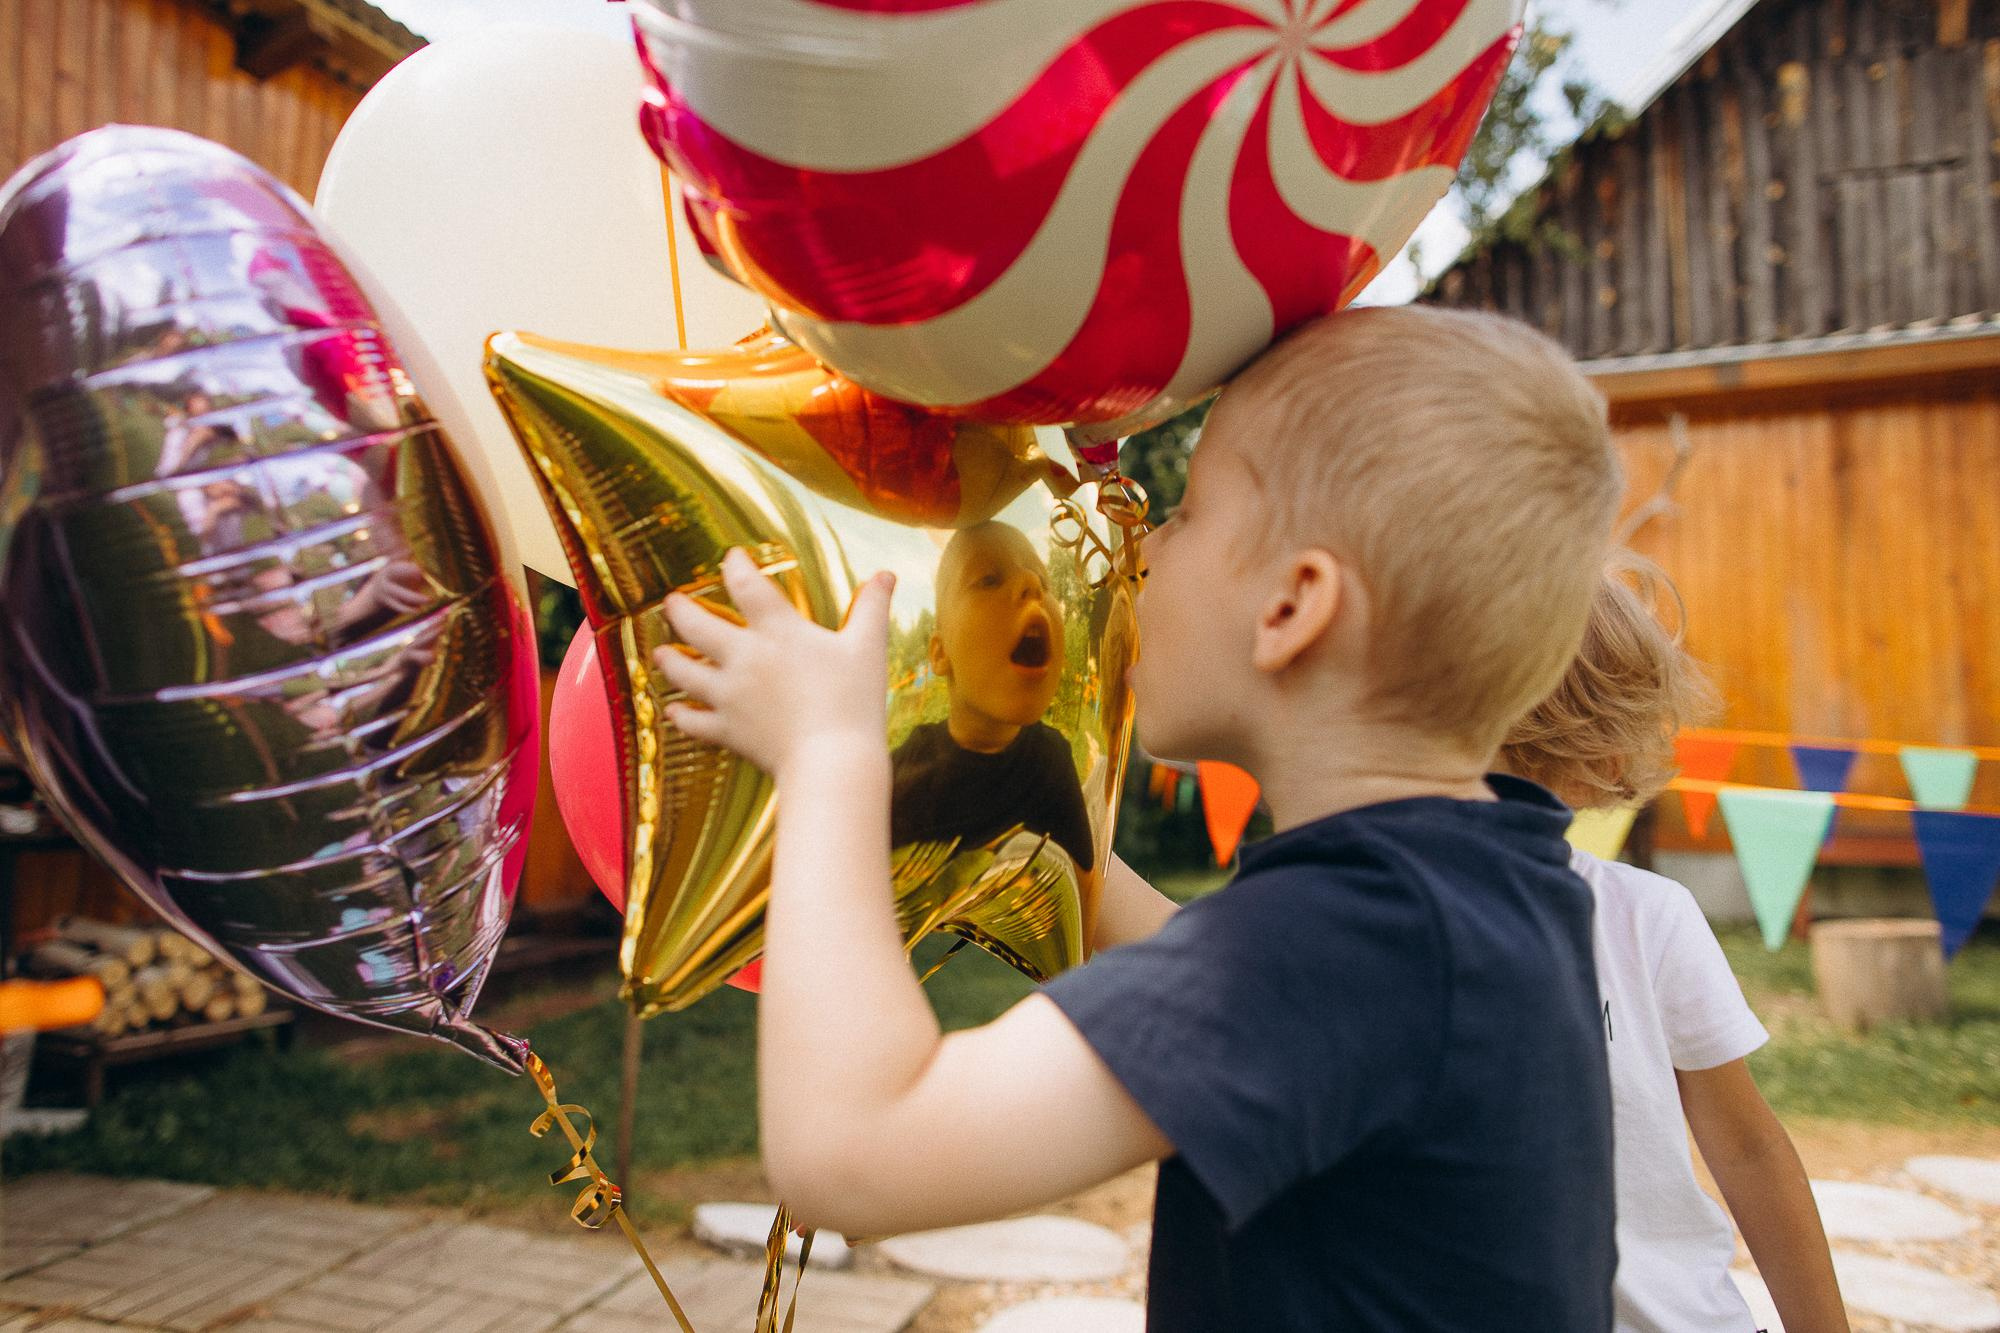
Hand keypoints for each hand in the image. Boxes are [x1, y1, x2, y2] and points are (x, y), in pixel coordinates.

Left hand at [656, 548, 895, 780]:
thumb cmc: (854, 701)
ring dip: (668, 660)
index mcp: (779, 632)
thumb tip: (885, 575)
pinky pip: (693, 722)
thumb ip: (872, 607)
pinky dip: (680, 716)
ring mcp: (730, 696)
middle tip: (672, 601)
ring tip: (660, 652)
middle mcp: (745, 658)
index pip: (746, 585)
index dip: (735, 565)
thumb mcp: (868, 647)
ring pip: (683, 671)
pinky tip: (674, 710)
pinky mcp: (728, 730)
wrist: (833, 760)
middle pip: (695, 625)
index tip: (731, 558)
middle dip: (679, 610)